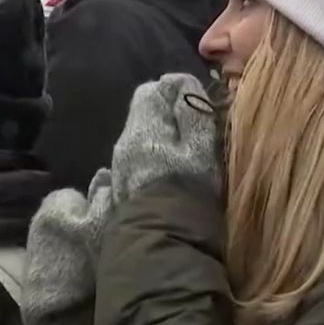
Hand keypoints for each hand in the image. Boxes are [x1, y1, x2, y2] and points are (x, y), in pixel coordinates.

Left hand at [111, 74, 221, 203]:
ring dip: (166, 138)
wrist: (162, 242)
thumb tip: (183, 82)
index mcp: (143, 127)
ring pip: (145, 137)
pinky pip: (143, 159)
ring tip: (191, 152)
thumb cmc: (188, 188)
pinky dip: (160, 157)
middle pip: (146, 114)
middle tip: (200, 128)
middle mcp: (126, 142)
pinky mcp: (126, 188)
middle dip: (171, 115)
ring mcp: (122, 167)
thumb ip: (193, 111)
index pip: (152, 90)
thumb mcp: (200, 145)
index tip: (200, 105)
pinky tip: (175, 172)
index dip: (176, 91)